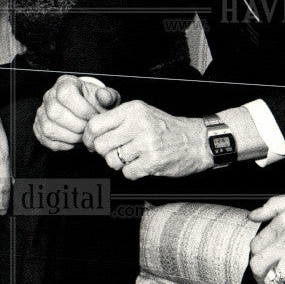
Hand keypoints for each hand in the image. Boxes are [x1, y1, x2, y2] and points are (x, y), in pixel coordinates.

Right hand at [33, 75, 117, 151]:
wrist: (90, 111)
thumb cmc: (97, 103)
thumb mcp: (107, 97)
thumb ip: (108, 97)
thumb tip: (103, 96)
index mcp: (65, 83)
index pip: (65, 94)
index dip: (82, 109)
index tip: (95, 116)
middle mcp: (49, 96)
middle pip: (55, 113)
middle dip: (77, 125)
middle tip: (90, 129)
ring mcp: (42, 112)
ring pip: (49, 128)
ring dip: (70, 137)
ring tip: (84, 136)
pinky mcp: (39, 128)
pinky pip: (46, 140)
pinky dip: (64, 144)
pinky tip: (76, 141)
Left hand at [83, 99, 210, 176]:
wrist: (196, 141)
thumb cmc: (166, 128)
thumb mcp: (142, 113)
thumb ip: (117, 119)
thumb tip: (89, 134)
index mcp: (133, 109)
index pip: (95, 125)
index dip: (89, 138)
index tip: (92, 142)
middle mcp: (139, 124)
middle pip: (100, 146)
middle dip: (106, 152)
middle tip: (118, 151)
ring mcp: (146, 143)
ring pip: (111, 161)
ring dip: (120, 163)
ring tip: (134, 156)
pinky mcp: (152, 162)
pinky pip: (127, 173)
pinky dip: (133, 172)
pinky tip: (143, 163)